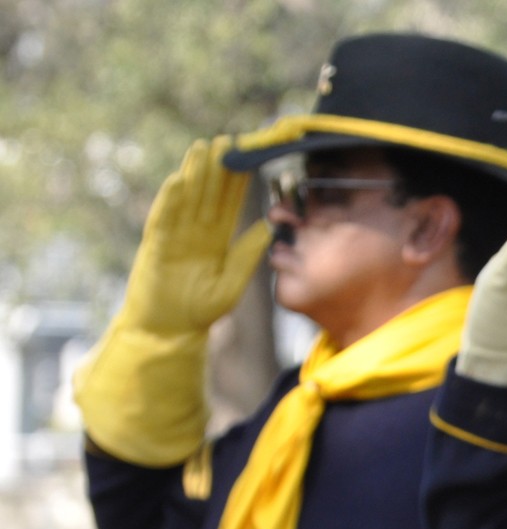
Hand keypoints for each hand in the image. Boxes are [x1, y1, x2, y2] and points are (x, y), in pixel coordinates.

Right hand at [73, 136, 269, 465]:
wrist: (169, 330)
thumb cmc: (200, 310)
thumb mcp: (233, 282)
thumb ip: (249, 254)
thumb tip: (271, 228)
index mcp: (216, 240)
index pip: (229, 204)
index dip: (238, 182)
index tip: (251, 158)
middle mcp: (195, 233)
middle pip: (208, 194)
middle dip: (217, 168)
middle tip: (230, 140)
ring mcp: (174, 236)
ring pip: (186, 199)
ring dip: (194, 174)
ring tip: (204, 148)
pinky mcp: (156, 247)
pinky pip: (164, 219)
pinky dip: (171, 200)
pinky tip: (180, 180)